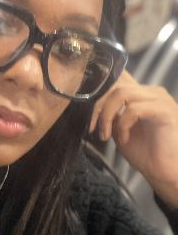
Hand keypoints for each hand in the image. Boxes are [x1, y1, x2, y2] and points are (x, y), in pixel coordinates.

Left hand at [89, 70, 177, 206]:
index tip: (86, 106)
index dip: (99, 86)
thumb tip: (91, 102)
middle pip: (115, 83)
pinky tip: (124, 139)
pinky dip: (123, 124)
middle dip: (98, 104)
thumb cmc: (145, 153)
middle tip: (92, 126)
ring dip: (107, 115)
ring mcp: (160, 99)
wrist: (165, 175)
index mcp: (141, 93)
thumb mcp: (118, 127)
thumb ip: (110, 111)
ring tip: (106, 134)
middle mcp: (152, 92)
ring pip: (121, 93)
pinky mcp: (165, 111)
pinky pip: (134, 109)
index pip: (118, 76)